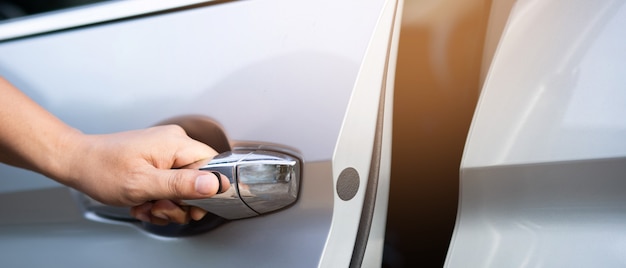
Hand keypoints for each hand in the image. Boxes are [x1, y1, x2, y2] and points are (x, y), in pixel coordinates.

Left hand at [59, 125, 229, 224]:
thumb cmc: (102, 170)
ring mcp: (166, 150)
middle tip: (159, 208)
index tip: (189, 207)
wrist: (77, 162)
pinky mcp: (158, 158)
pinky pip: (171, 183)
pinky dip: (159, 197)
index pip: (213, 165)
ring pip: (184, 185)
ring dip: (167, 203)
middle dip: (180, 202)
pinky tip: (143, 201)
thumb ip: (181, 185)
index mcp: (176, 143)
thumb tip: (215, 184)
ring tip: (145, 205)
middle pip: (199, 179)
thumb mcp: (143, 184)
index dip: (207, 191)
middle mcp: (175, 142)